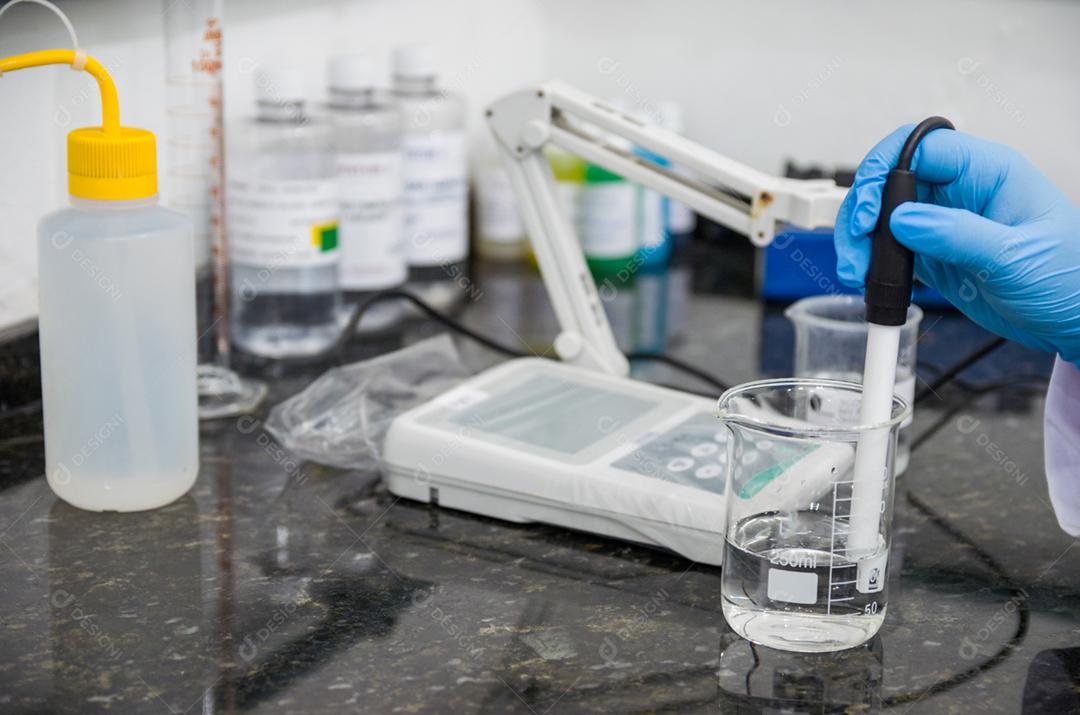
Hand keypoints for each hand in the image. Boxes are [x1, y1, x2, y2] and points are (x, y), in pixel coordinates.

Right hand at [834, 125, 1079, 364]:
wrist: (1075, 321)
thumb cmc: (1070, 279)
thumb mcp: (1015, 256)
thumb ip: (957, 234)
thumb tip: (903, 219)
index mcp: (988, 172)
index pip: (920, 147)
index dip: (885, 171)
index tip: (871, 212)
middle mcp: (960, 192)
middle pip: (890, 181)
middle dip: (862, 211)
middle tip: (854, 248)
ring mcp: (943, 223)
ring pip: (882, 216)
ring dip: (860, 241)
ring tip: (856, 271)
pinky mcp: (932, 254)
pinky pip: (889, 248)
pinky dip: (871, 263)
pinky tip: (869, 279)